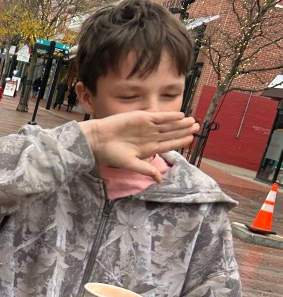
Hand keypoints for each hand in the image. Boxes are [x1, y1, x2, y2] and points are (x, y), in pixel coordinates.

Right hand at [80, 111, 199, 179]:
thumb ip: (147, 170)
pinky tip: (181, 116)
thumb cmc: (111, 154)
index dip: (180, 142)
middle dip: (184, 130)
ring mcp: (146, 126)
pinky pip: (159, 117)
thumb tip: (161, 181)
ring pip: (168, 124)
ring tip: (193, 121)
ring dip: (180, 123)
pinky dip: (170, 116)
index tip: (191, 139)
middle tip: (198, 127)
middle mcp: (149, 136)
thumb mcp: (131, 164)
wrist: (99, 139)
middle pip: (171, 133)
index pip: (168, 144)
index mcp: (148, 148)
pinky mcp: (142, 117)